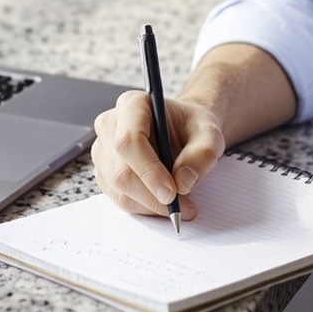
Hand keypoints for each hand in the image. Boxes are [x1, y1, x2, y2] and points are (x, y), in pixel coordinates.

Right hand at [91, 89, 226, 221]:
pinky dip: (145, 207)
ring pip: (119, 189)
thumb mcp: (210, 135)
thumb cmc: (192, 127)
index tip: (172, 193)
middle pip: (121, 171)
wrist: (183, 131)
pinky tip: (163, 200)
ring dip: (151, 204)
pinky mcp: (104, 172)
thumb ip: (202, 155)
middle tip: (183, 206)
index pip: (129, 141)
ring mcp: (103, 150)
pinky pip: (120, 198)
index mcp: (132, 104)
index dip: (149, 171)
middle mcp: (110, 125)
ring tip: (180, 203)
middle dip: (152, 196)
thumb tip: (182, 182)